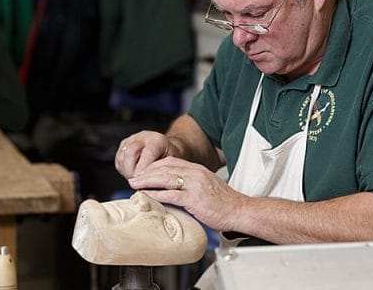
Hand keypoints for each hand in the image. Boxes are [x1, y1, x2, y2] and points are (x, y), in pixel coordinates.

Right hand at [115, 131, 177, 178]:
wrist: (164, 148)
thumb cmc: (168, 157)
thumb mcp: (170, 162)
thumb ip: (160, 169)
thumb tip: (150, 182)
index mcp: (157, 140)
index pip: (148, 153)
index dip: (143, 168)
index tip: (141, 179)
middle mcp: (142, 137)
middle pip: (131, 152)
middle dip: (131, 170)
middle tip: (136, 181)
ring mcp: (131, 140)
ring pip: (122, 156)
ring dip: (126, 171)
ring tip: (135, 179)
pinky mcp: (123, 146)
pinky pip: (118, 160)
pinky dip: (123, 169)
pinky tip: (131, 173)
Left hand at [128, 157, 246, 231]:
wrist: (239, 210)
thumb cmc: (225, 202)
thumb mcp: (208, 186)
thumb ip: (193, 184)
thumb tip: (178, 188)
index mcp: (198, 169)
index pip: (172, 161)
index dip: (155, 165)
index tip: (144, 171)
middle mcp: (195, 174)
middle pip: (165, 167)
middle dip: (146, 172)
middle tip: (133, 178)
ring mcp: (194, 185)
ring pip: (165, 178)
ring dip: (147, 181)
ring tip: (135, 185)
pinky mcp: (194, 199)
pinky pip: (171, 194)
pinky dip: (156, 194)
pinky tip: (147, 195)